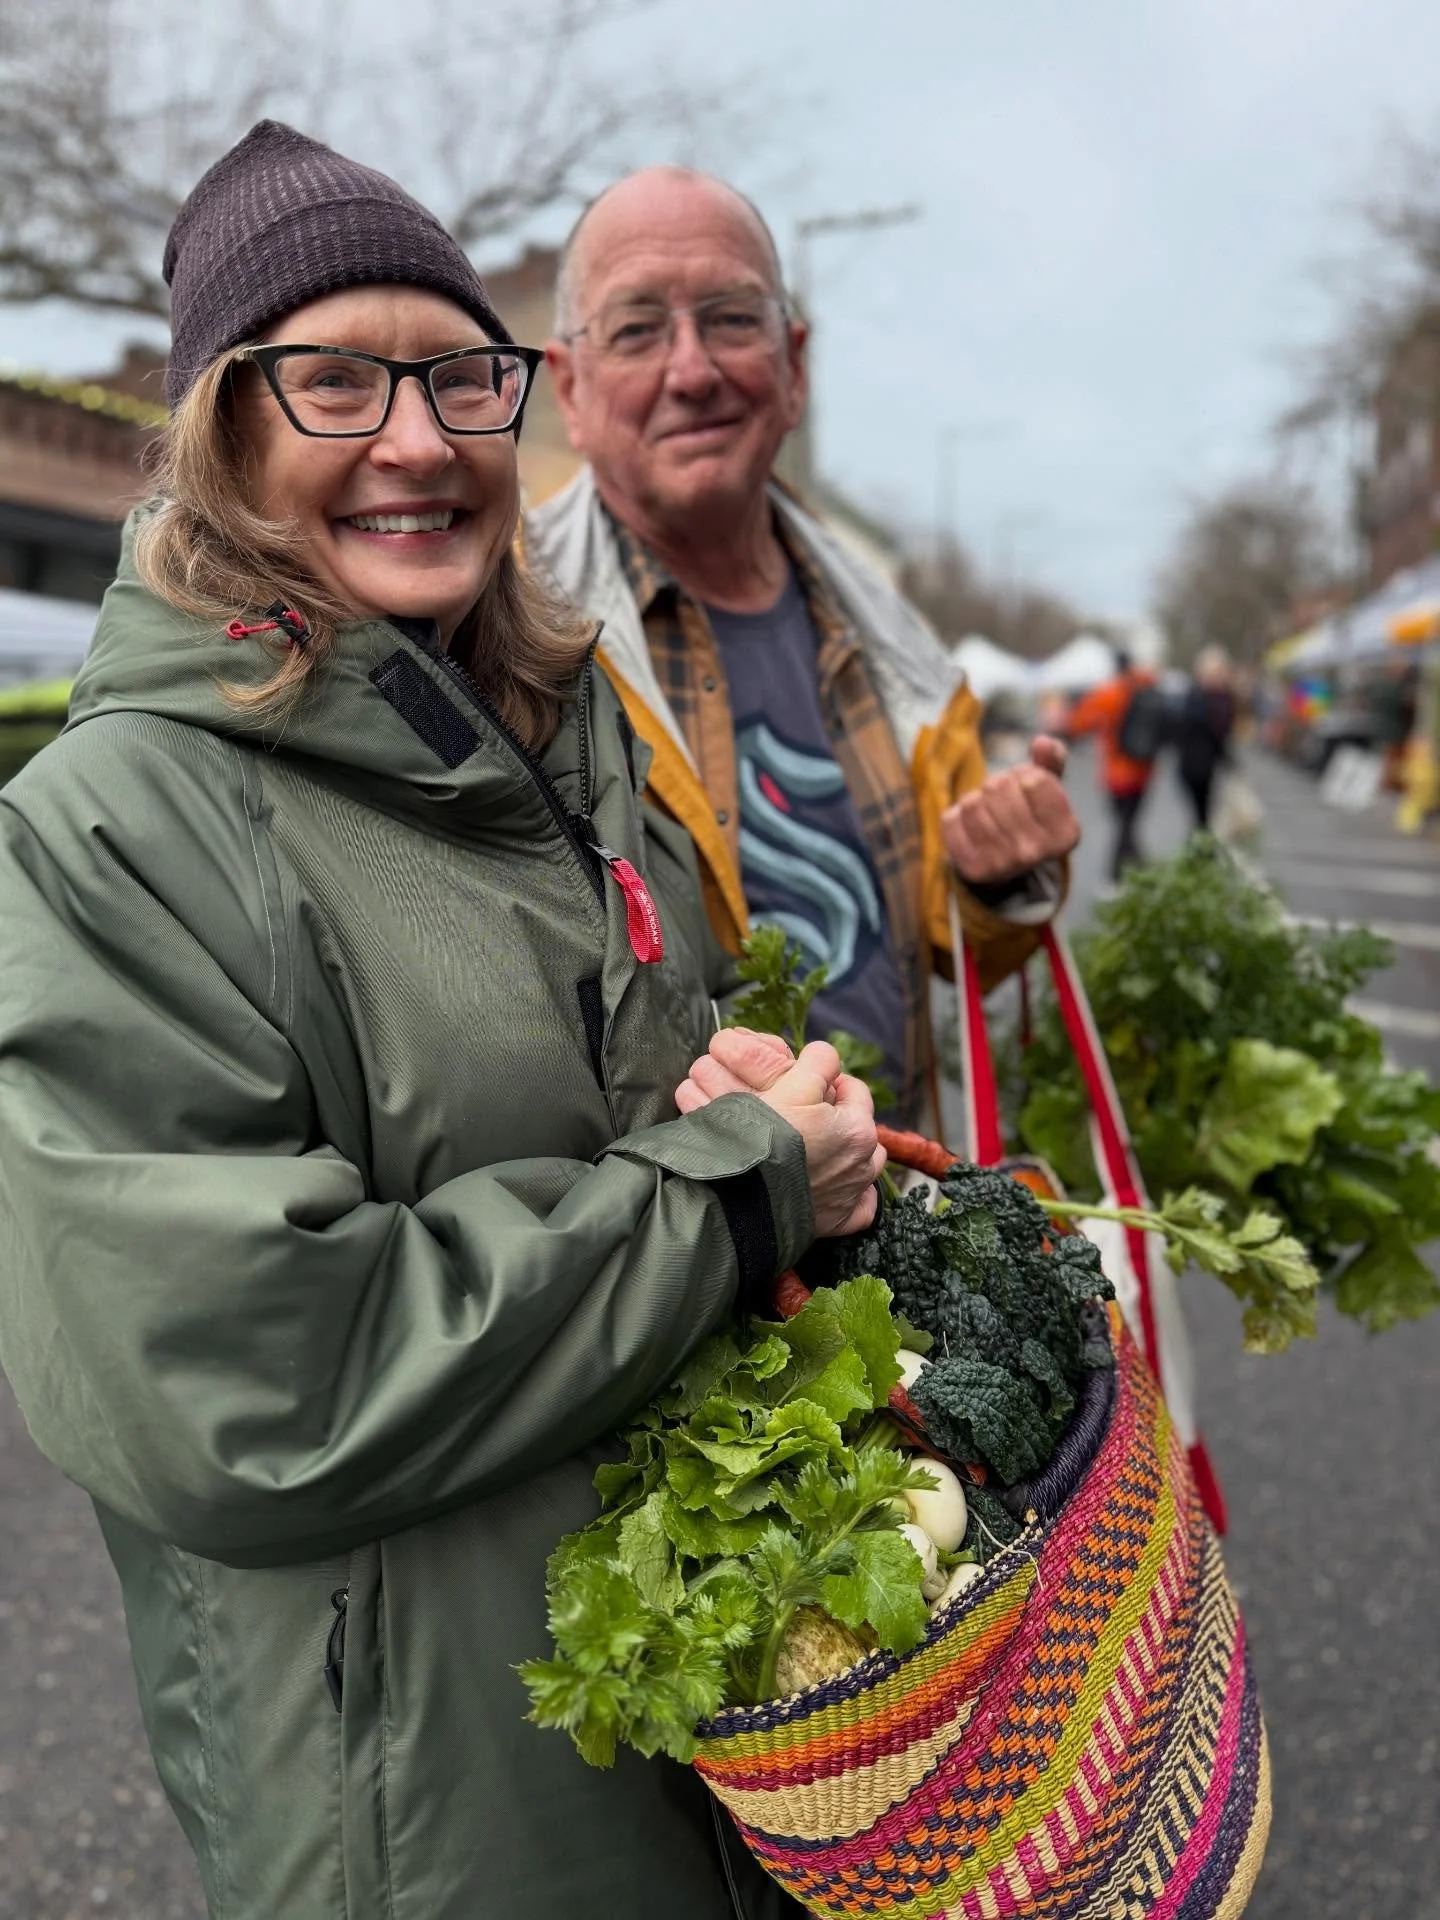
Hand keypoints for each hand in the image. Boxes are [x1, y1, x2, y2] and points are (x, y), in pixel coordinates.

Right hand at [675, 1030, 884, 1235]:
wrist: (741, 1194)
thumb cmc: (765, 1137)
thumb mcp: (790, 1085)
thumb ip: (817, 1063)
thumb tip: (825, 1055)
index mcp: (857, 1128)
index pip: (854, 1090)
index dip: (831, 1081)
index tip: (810, 1082)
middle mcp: (862, 1163)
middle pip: (859, 1128)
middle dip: (839, 1118)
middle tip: (807, 1114)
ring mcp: (850, 1195)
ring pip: (861, 1166)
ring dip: (846, 1155)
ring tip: (817, 1149)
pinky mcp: (836, 1222)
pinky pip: (857, 1208)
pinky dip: (851, 1197)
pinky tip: (835, 1189)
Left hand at [940, 735, 1079, 885]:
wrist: (1007, 868)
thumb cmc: (1030, 818)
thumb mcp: (1048, 790)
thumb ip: (1051, 762)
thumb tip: (1043, 743)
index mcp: (1065, 834)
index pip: (1033, 780)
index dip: (1025, 774)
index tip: (1027, 790)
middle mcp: (1035, 853)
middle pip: (999, 786)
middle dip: (998, 785)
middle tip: (1003, 801)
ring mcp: (1002, 864)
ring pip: (972, 803)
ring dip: (976, 800)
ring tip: (988, 814)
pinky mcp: (972, 869)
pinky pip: (951, 821)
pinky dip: (956, 816)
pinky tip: (971, 828)